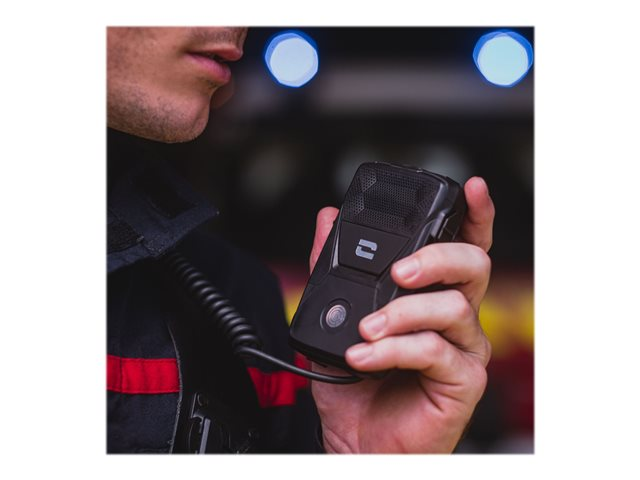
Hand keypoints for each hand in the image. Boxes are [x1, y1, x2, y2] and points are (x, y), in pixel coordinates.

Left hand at [308, 176, 494, 452]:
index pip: (462, 246)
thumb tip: (326, 220)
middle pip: (473, 265)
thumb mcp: (335, 316)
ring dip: (401, 313)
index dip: (474, 215)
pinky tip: (364, 357)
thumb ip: (332, 267)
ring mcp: (463, 348)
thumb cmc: (354, 383)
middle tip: (399, 271)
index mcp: (432, 295)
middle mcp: (455, 316)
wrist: (354, 439)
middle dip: (437, 257)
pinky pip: (436, 350)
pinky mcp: (462, 380)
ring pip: (453, 307)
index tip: (474, 187)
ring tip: (365, 330)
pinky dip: (395, 349)